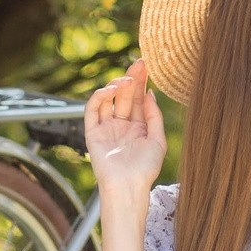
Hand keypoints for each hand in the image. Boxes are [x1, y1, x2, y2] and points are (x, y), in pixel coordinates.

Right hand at [83, 60, 164, 201]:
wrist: (128, 187)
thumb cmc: (145, 169)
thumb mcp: (158, 140)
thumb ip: (154, 115)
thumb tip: (149, 93)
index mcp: (138, 128)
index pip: (139, 99)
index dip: (142, 83)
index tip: (147, 67)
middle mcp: (122, 126)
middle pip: (125, 96)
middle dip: (131, 79)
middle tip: (138, 63)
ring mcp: (107, 128)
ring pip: (108, 100)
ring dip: (116, 86)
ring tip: (126, 80)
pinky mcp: (93, 132)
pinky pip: (93, 110)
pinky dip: (99, 97)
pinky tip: (111, 90)